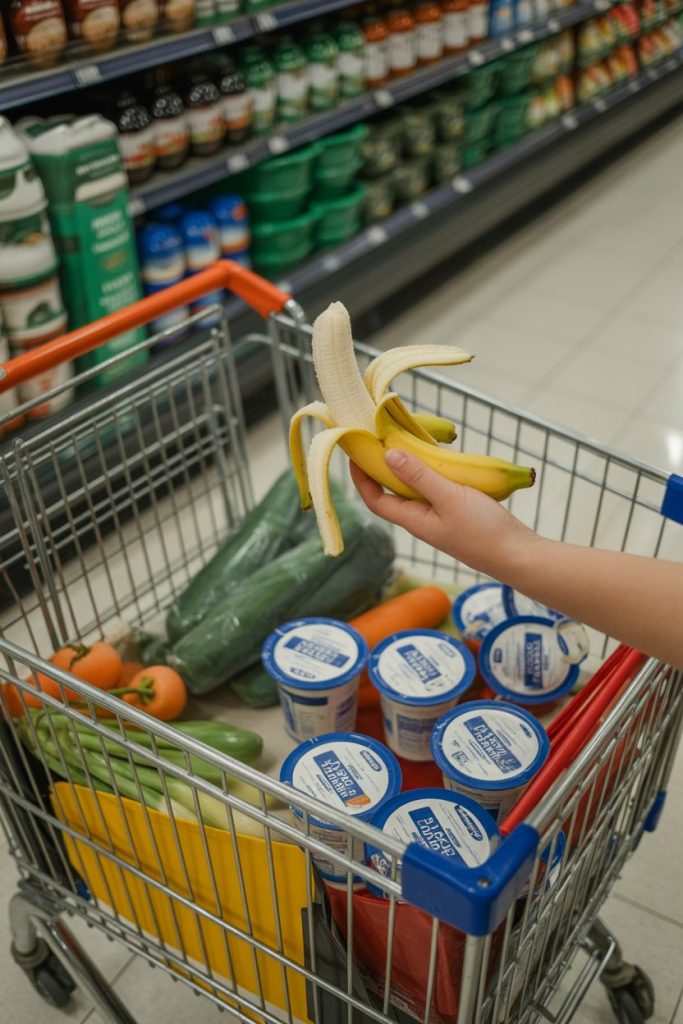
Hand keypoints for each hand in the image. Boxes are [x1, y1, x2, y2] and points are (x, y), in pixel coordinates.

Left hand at [350, 449, 537, 579]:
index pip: (375, 500)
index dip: (361, 479)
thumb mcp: (449, 497)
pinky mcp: (458, 513)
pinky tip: (442, 458)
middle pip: (394, 492)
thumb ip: (419, 477)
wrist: (517, 555)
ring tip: (410, 440)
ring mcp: (441, 517)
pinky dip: (434, 472)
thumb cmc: (483, 531)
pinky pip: (436, 490)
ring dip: (411, 467)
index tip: (356, 454)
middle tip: (382, 438)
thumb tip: (388, 455)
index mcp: (414, 520)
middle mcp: (422, 520)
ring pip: (417, 489)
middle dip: (384, 467)